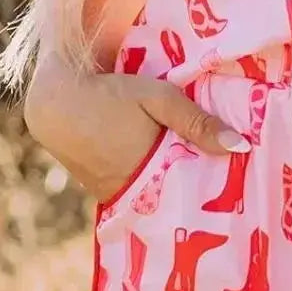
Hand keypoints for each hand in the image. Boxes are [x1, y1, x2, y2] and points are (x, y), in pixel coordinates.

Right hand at [24, 52, 249, 203]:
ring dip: (171, 182)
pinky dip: (149, 180)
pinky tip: (165, 166)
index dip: (213, 186)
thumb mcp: (156, 98)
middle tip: (226, 175)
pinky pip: (134, 190)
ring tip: (203, 169)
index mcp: (149, 175)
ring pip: (154, 194)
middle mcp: (131, 194)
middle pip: (174, 196)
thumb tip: (242, 147)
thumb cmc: (105, 95)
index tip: (238, 180)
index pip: (193, 192)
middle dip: (195, 186)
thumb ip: (197, 121)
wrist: (49, 102)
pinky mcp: (100, 190)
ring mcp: (113, 196)